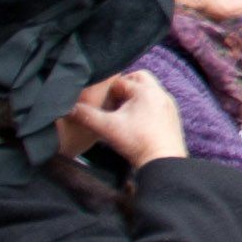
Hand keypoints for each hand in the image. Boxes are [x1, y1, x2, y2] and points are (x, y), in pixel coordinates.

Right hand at [63, 68, 186, 169]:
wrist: (162, 161)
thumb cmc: (137, 142)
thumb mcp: (107, 127)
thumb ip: (86, 116)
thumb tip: (69, 108)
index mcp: (146, 90)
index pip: (121, 80)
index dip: (107, 91)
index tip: (101, 103)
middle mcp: (161, 93)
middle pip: (139, 80)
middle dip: (124, 88)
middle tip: (112, 103)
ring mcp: (168, 105)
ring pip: (148, 93)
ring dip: (134, 99)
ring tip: (121, 114)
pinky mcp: (172, 117)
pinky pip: (156, 104)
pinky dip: (145, 108)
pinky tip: (135, 123)